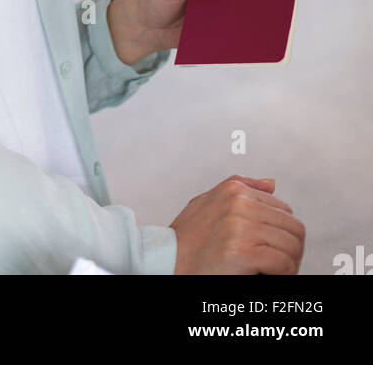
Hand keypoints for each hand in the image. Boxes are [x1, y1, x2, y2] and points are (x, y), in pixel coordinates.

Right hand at [171, 176, 304, 274]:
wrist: (166, 260)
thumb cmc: (187, 238)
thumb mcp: (208, 202)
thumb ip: (241, 187)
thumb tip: (271, 183)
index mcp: (235, 190)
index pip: (284, 210)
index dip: (283, 233)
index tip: (274, 249)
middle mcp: (239, 204)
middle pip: (294, 228)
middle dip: (292, 249)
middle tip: (281, 265)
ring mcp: (241, 228)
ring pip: (292, 246)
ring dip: (290, 264)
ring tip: (275, 272)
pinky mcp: (242, 252)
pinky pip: (283, 263)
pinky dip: (283, 274)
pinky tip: (267, 276)